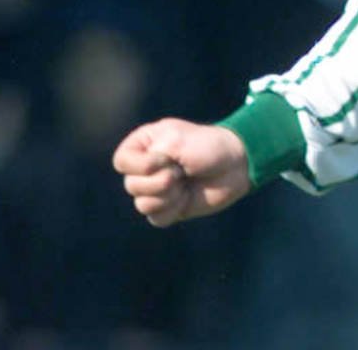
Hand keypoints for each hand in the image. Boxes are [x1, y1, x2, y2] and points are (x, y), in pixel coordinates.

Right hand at [113, 119, 252, 226]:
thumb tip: (139, 187)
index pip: (121, 162)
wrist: (236, 164)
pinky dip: (173, 208)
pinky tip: (186, 197)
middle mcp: (145, 168)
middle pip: (131, 185)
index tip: (165, 158)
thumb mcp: (176, 141)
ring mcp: (156, 189)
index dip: (142, 165)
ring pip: (142, 203)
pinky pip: (155, 218)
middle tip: (181, 170)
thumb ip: (149, 158)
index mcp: (144, 145)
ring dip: (168, 194)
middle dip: (160, 180)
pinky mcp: (167, 208)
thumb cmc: (208, 146)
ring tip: (185, 182)